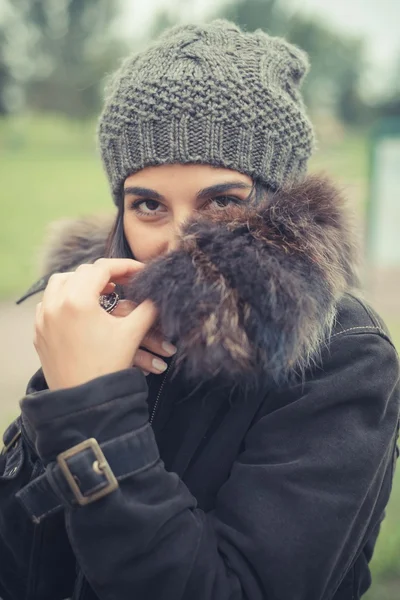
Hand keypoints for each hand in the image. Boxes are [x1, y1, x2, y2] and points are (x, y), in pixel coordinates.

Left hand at [33, 259, 170, 389]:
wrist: (84, 402)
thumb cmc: (107, 368)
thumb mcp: (132, 334)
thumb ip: (148, 308)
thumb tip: (159, 294)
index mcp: (78, 300)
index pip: (102, 269)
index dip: (125, 266)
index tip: (140, 271)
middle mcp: (55, 305)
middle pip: (81, 272)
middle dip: (105, 274)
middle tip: (124, 281)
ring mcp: (43, 319)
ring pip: (59, 284)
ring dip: (81, 282)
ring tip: (102, 292)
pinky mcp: (39, 333)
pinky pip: (48, 304)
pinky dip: (64, 298)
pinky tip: (82, 309)